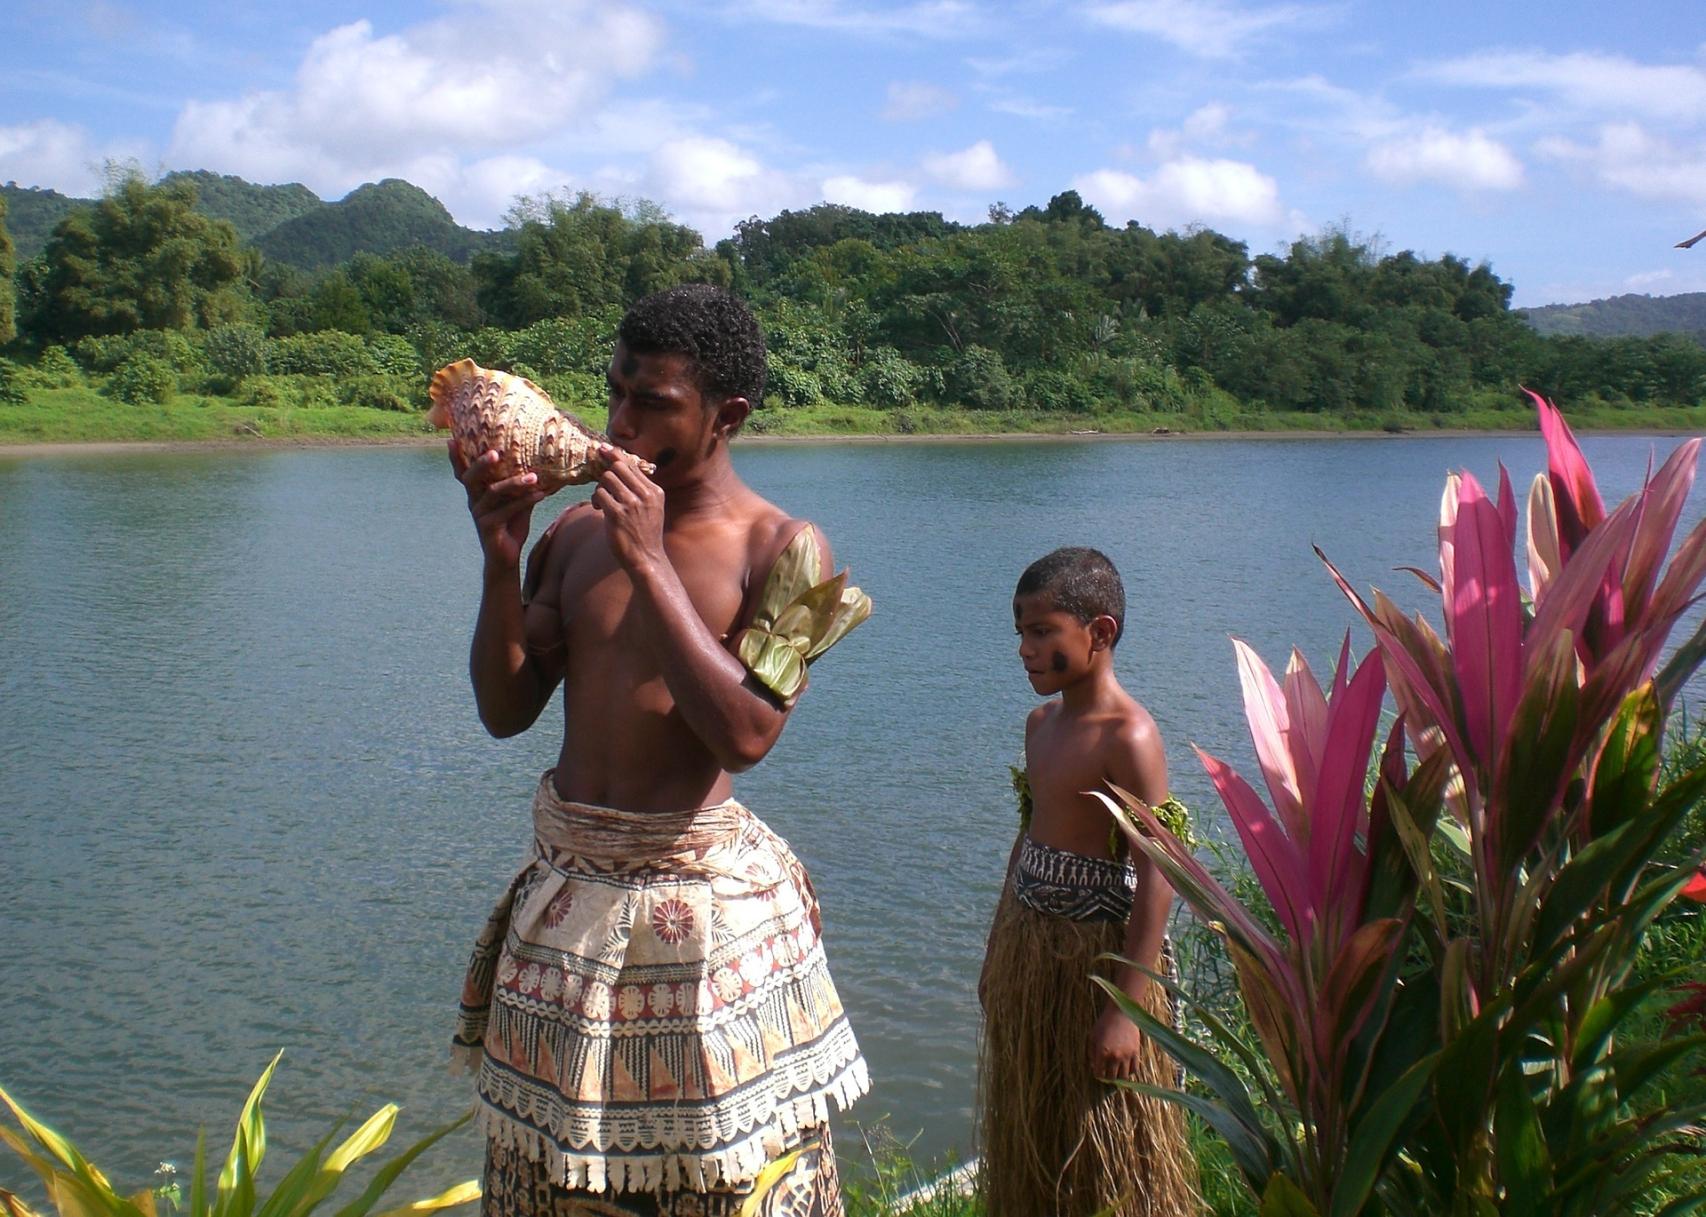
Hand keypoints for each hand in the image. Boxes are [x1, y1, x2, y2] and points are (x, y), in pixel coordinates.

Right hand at [449, 441, 545, 572]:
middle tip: (494, 453)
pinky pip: (507, 510)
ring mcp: (479, 515)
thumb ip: (521, 487)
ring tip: (534, 477)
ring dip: (515, 483)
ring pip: (493, 492)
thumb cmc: (510, 527)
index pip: (463, 473)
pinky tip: (541, 494)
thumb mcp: (517, 504)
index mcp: (476, 494)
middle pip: (471, 478)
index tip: (451, 440)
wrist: (506, 558)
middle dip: (481, 464)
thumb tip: (540, 468)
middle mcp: (474, 502)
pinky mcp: (488, 527)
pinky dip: (525, 501)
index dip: (456, 458)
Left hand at [590, 445, 664, 573]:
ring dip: (599, 488)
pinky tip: (599, 509)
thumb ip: (640, 490)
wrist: (647, 559)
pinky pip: (600, 494)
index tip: (603, 448)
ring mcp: (632, 504)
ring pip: (607, 478)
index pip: (632, 465)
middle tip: (602, 484)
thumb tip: (620, 470)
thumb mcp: (651, 509)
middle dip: (605, 473)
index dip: (616, 456)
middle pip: (618, 468)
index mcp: (655, 491)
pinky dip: (596, 500)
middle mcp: (645, 494)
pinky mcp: (618, 514)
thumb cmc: (645, 535)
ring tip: (601, 501)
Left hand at [1089, 1006, 1146, 1082]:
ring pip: (1124, 1077)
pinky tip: (1125, 1068)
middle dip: (1107, 1078)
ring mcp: (1126, 1055)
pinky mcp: (1136, 1052)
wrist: (1121, 1012)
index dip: (1097, 1074)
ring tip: (1116, 1073)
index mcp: (1102, 1052)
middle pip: (1111, 1078)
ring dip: (1119, 1077)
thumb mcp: (1092, 1036)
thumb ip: (1091, 1052)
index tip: (1098, 1072)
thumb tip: (1093, 1066)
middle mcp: (1114, 1056)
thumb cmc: (1104, 1023)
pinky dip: (1129, 1072)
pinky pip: (1134, 1069)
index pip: (1099, 1073)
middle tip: (1107, 1074)